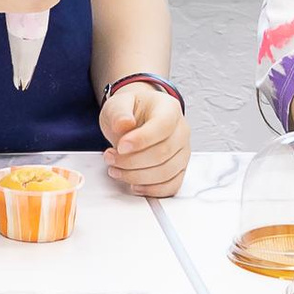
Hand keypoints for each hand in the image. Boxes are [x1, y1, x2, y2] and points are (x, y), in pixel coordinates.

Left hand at [99, 76, 189, 197]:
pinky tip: (134, 185)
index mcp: (169, 109)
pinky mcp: (178, 169)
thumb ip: (119, 112)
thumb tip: (124, 123)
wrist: (137, 117)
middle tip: (110, 158)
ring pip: (166, 172)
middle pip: (163, 153)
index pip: (162, 127)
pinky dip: (151, 190)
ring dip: (137, 177)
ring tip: (116, 170)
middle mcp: (181, 130)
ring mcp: (182, 151)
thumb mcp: (119, 103)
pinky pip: (171, 185)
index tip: (120, 147)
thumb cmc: (131, 110)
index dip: (141, 140)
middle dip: (131, 161)